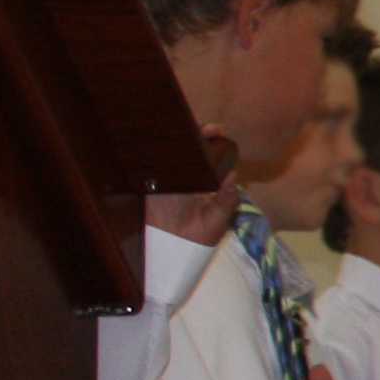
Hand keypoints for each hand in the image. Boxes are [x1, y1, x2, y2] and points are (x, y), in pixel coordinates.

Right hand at [148, 129, 239, 243]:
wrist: (174, 253)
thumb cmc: (200, 236)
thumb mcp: (218, 217)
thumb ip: (227, 197)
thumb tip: (234, 175)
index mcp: (201, 180)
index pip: (206, 154)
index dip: (210, 139)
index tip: (216, 130)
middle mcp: (183, 175)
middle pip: (186, 147)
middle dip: (192, 132)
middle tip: (204, 127)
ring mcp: (164, 179)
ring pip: (166, 152)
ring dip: (172, 139)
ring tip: (180, 127)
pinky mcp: (146, 187)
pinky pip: (146, 167)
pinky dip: (147, 155)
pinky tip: (153, 143)